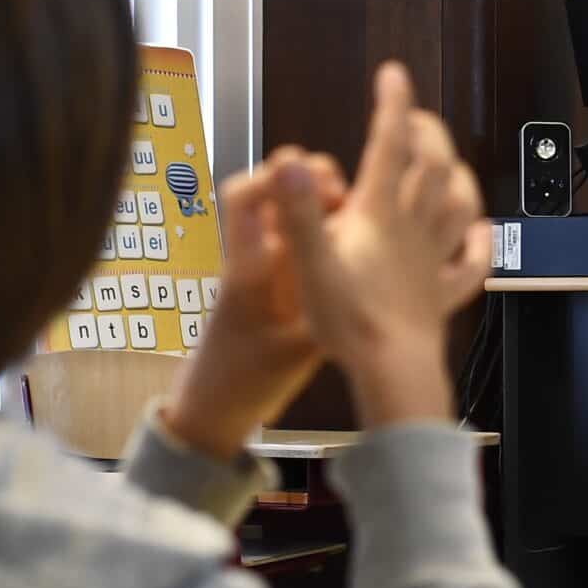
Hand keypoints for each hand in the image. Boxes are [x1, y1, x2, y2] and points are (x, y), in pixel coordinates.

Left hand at [162, 148, 346, 459]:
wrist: (213, 412)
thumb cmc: (243, 383)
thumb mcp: (296, 353)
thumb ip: (330, 318)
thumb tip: (374, 288)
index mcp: (248, 265)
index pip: (245, 196)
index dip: (277, 176)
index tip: (319, 185)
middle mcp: (257, 257)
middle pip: (277, 195)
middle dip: (314, 186)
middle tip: (352, 204)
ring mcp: (269, 271)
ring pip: (295, 218)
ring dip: (327, 213)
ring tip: (364, 226)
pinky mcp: (281, 287)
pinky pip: (305, 247)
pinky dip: (330, 240)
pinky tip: (361, 255)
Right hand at [276, 63, 492, 426]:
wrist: (392, 370)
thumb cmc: (349, 320)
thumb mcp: (309, 261)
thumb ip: (299, 209)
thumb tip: (290, 159)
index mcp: (379, 215)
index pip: (389, 145)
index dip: (392, 105)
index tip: (393, 74)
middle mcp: (413, 229)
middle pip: (433, 166)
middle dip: (427, 133)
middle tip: (414, 116)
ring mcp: (434, 260)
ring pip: (460, 206)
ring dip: (458, 176)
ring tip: (450, 163)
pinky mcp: (443, 294)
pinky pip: (472, 264)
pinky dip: (481, 243)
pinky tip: (481, 232)